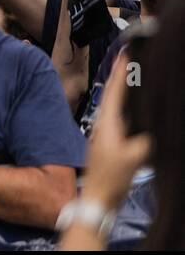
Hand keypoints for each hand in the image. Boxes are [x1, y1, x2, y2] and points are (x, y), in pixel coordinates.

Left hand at [82, 51, 151, 210]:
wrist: (98, 199)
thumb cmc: (112, 177)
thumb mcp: (134, 157)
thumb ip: (146, 140)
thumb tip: (156, 128)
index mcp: (107, 123)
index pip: (115, 92)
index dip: (120, 73)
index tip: (125, 54)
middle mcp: (104, 125)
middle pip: (115, 97)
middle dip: (124, 79)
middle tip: (132, 62)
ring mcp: (106, 135)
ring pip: (118, 109)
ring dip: (126, 95)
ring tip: (137, 81)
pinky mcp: (111, 145)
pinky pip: (122, 121)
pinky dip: (129, 111)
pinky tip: (138, 112)